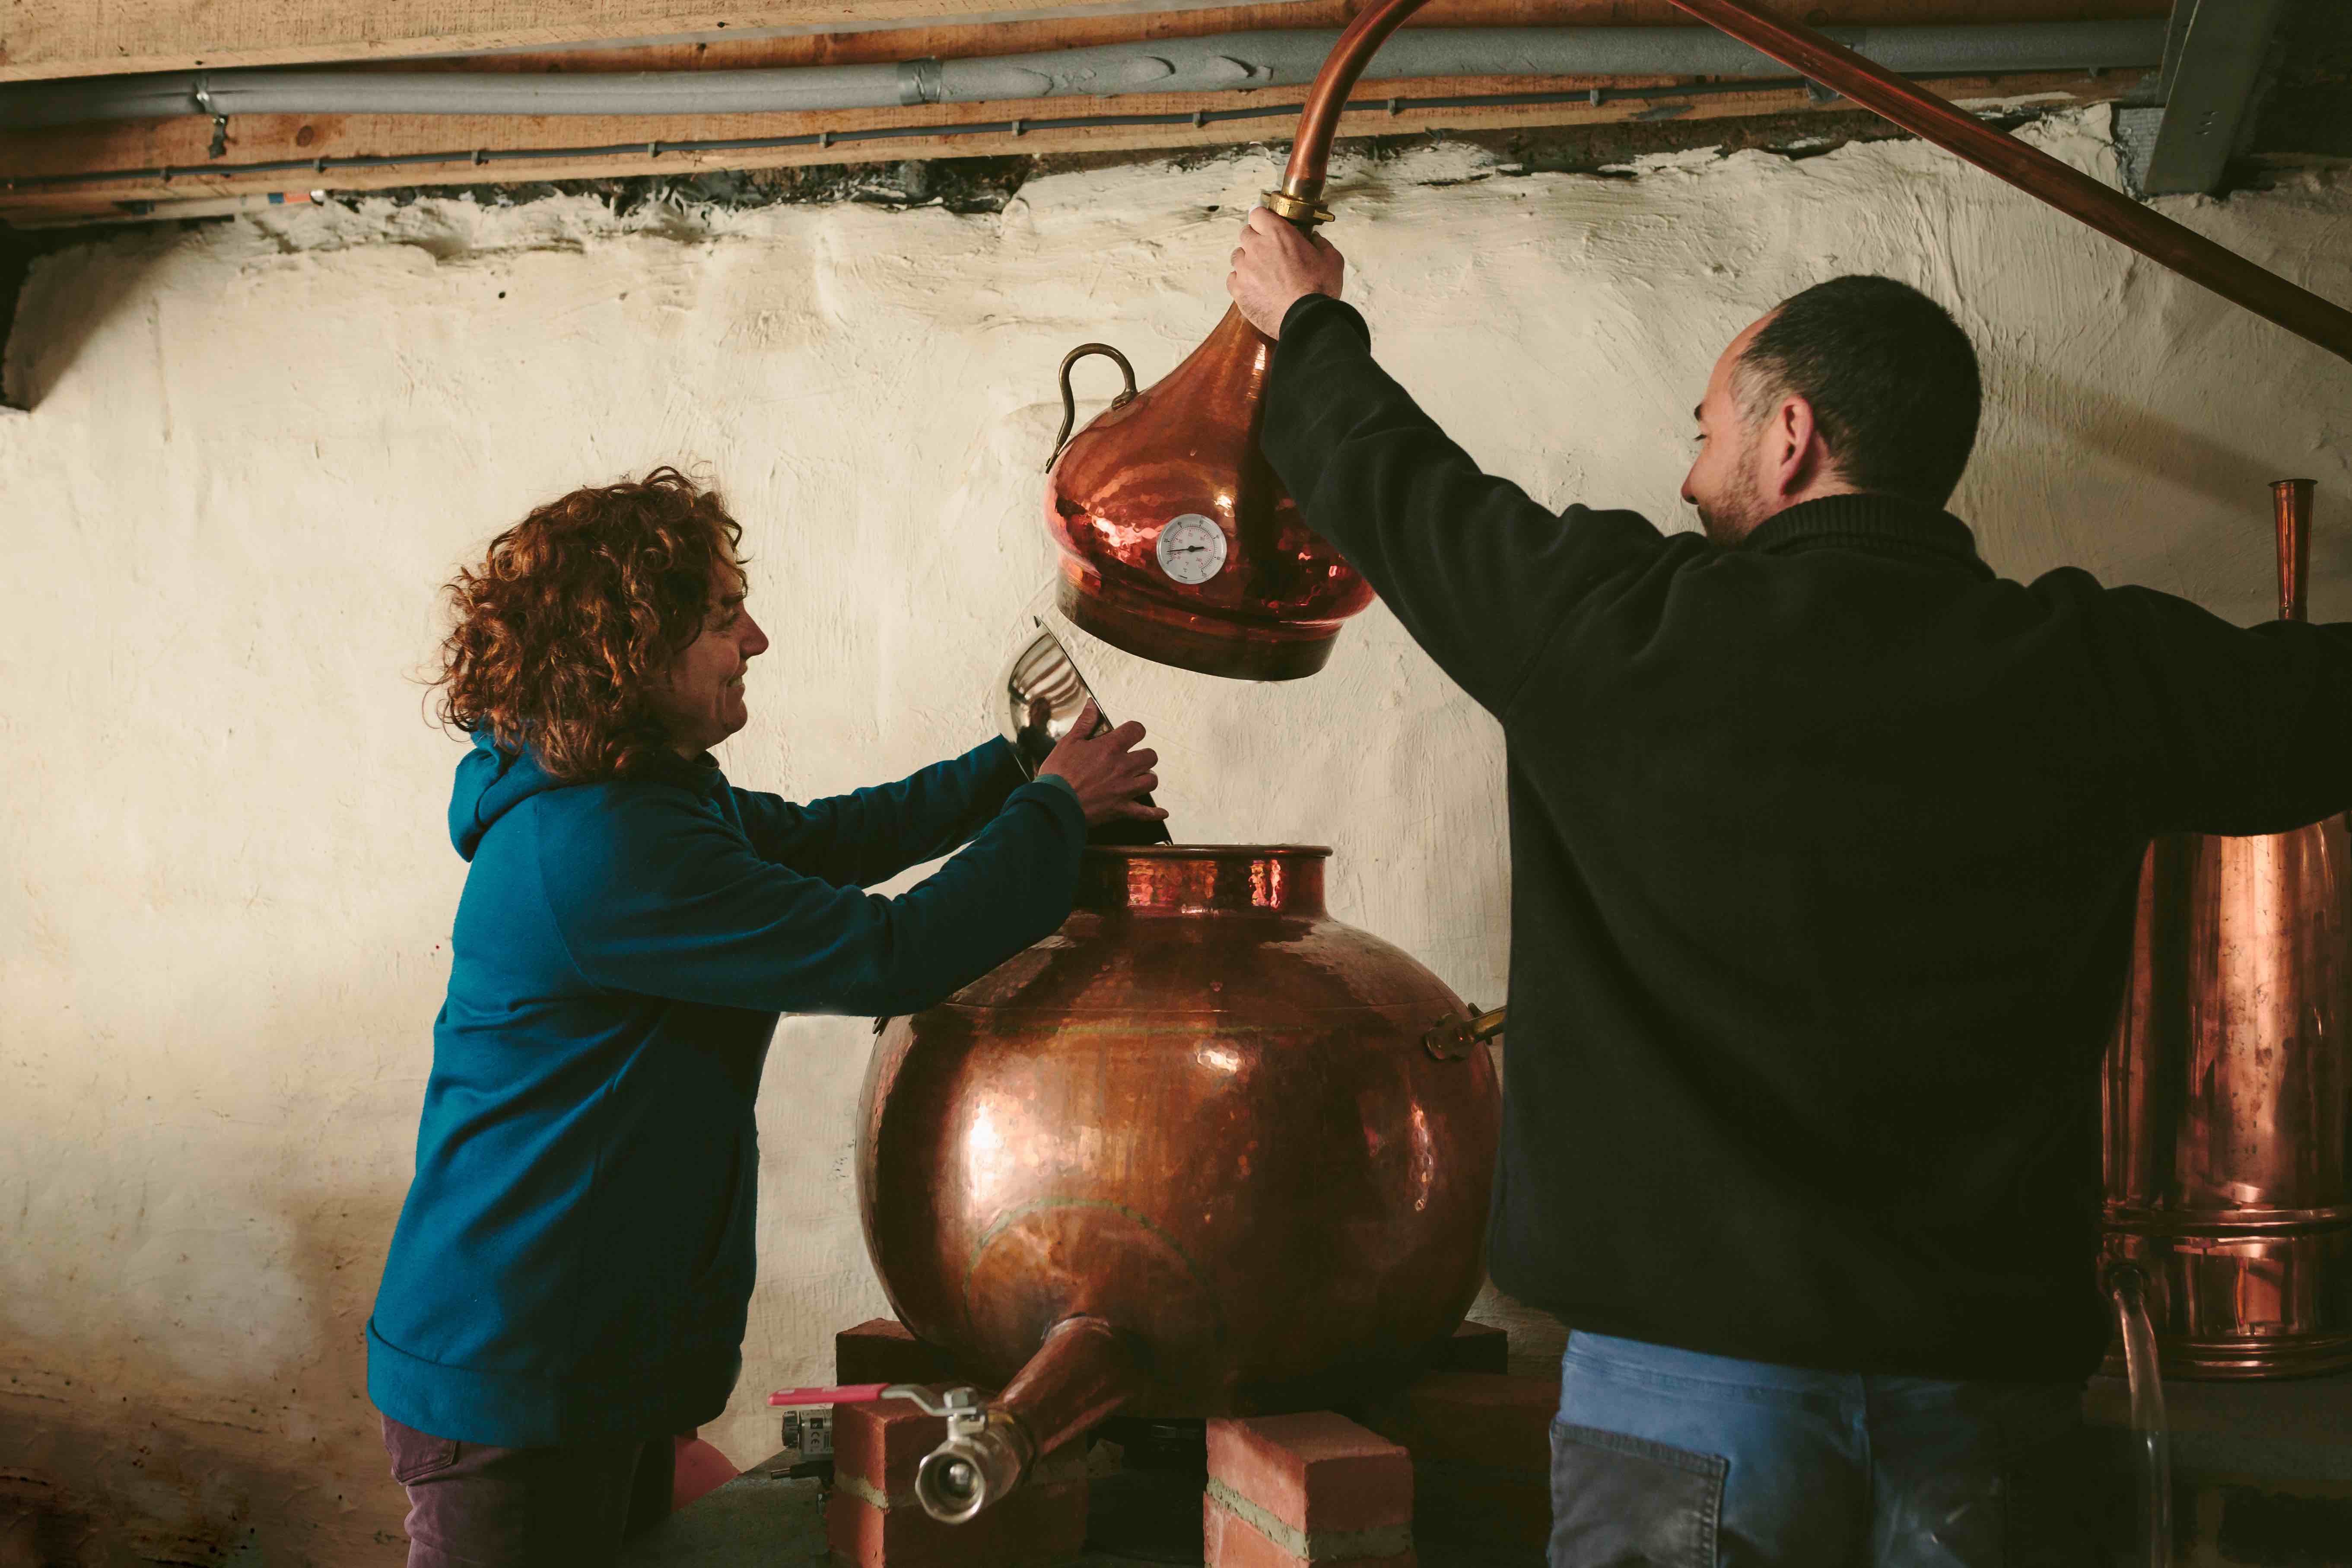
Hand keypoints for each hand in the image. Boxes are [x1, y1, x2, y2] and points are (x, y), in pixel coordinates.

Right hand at [1037, 701, 1167, 828]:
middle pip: (1150, 756)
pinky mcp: (1121, 809)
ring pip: (1151, 781)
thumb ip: (1084, 723)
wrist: (1052, 804)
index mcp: (1110, 748)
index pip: (1136, 730)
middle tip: (1133, 759)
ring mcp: (1124, 789)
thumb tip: (1091, 705)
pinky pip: (1145, 813)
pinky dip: (1154, 814)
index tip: (1131, 734)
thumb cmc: (1057, 775)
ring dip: (1146, 778)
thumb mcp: (1068, 743)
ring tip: (1139, 778)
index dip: (1135, 731)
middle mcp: (1122, 767)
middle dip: (1143, 756)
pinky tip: (1161, 813)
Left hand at [1227, 207, 1345, 338]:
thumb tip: (1315, 239)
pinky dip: (1241, 281)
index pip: (1257, 213)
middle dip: (1255, 240)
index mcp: (1278, 234)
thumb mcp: (1332, 260)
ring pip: (1237, 256)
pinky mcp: (1238, 290)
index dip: (1262, 219)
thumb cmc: (1320, 290)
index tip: (1266, 225)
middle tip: (1268, 252)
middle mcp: (1257, 247)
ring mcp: (1245, 269)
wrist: (1307, 320)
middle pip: (1246, 234)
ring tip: (1261, 273)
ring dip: (1247, 261)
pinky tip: (1254, 288)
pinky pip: (1233, 279)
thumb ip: (1321, 244)